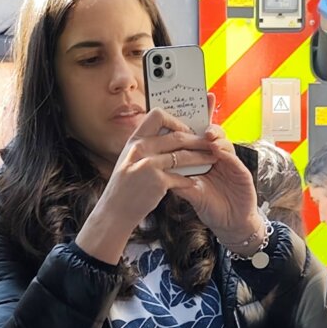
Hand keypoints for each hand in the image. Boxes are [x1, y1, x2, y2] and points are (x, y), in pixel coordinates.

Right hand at [74, 109, 216, 263]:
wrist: (114, 211)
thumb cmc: (124, 186)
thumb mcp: (129, 159)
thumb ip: (146, 146)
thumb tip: (168, 134)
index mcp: (134, 140)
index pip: (157, 116)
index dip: (175, 120)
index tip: (185, 129)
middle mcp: (140, 149)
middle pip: (176, 136)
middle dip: (197, 140)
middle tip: (209, 144)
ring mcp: (148, 165)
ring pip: (183, 155)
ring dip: (201, 157)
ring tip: (212, 159)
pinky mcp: (157, 182)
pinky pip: (180, 177)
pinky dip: (189, 180)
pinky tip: (194, 182)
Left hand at [170, 93, 266, 253]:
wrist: (229, 224)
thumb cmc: (211, 205)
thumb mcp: (190, 191)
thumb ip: (178, 179)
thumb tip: (157, 169)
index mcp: (206, 157)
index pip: (201, 134)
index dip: (200, 116)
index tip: (195, 99)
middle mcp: (220, 157)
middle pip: (215, 134)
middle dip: (208, 122)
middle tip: (198, 122)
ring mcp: (232, 164)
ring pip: (225, 143)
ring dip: (216, 138)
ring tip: (206, 137)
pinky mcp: (242, 174)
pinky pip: (235, 161)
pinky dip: (227, 155)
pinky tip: (218, 152)